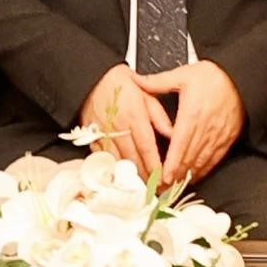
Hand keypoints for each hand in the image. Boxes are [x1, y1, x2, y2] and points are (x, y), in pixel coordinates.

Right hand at [81, 64, 174, 178]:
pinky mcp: (92, 137)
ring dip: (130, 176)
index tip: (163, 178)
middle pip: (133, 159)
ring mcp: (103, 133)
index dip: (155, 165)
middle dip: (145, 176)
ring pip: (118, 162)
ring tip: (141, 187)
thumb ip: (160, 117)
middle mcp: (118, 126)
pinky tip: (121, 177)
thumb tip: (174, 135)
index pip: (146, 147)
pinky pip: (103, 159)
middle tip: (155, 188)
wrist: (93, 78)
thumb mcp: (146, 94)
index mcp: (134, 115)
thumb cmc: (121, 84)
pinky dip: (113, 170)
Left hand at [157, 59, 247, 184]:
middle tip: (164, 188)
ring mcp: (218, 135)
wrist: (240, 78)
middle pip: (189, 157)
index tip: (164, 176)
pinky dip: (204, 169)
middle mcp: (206, 128)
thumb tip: (137, 80)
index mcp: (192, 114)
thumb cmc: (211, 76)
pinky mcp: (227, 138)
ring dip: (188, 174)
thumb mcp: (183, 74)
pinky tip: (195, 176)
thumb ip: (158, 81)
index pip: (180, 144)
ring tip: (176, 186)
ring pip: (201, 160)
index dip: (172, 163)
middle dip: (176, 174)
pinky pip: (214, 158)